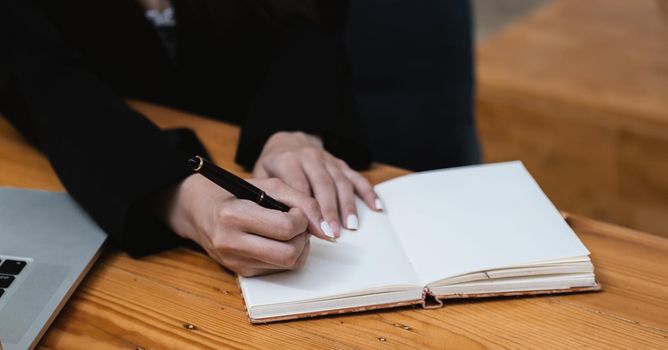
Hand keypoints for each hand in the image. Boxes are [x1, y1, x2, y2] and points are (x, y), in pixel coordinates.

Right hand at [161, 174, 333, 276]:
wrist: (199, 211)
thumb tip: (327, 230)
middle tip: (298, 223)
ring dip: (299, 247)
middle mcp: (231, 243)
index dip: (302, 218)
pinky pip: (279, 270)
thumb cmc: (235, 192)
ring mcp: (235, 262)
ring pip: (288, 265)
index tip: (295, 210)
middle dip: (303, 237)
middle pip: (289, 254)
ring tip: (289, 231)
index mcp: (233, 215)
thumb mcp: (267, 185)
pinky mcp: (241, 273)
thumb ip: (302, 200)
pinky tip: (277, 240)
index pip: (285, 228)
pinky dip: (287, 254)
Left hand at [253, 131, 381, 236]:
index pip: (300, 187)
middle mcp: (310, 157)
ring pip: (341, 182)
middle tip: (333, 233)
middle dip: (330, 211)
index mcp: (287, 160)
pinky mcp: (340, 163)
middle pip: (323, 185)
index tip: (313, 230)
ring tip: (352, 226)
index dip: (308, 210)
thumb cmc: (273, 165)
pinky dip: (368, 192)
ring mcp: (327, 160)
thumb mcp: (262, 175)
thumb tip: (278, 223)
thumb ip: (269, 195)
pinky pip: (356, 177)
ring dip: (348, 205)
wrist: (287, 140)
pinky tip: (376, 207)